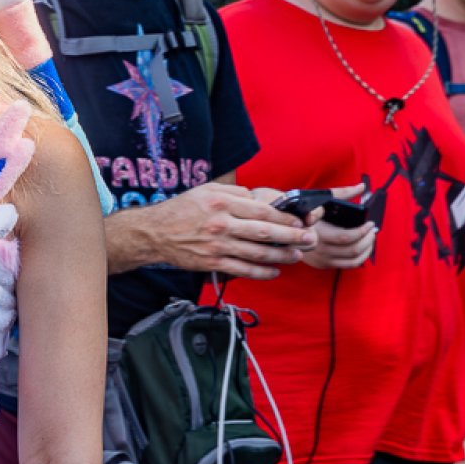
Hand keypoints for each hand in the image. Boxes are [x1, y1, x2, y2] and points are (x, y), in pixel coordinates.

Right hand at [138, 183, 315, 279]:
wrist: (155, 232)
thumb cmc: (182, 209)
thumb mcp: (207, 190)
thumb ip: (235, 193)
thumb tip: (260, 199)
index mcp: (222, 202)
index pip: (262, 209)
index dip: (285, 216)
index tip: (300, 220)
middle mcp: (222, 224)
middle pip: (265, 232)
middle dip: (292, 236)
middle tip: (309, 238)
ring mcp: (218, 246)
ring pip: (257, 253)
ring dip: (281, 256)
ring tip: (296, 255)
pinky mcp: (213, 263)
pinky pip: (243, 270)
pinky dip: (262, 273)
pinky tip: (274, 271)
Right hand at [300, 187, 376, 269]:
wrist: (284, 231)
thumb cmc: (303, 213)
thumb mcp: (320, 201)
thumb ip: (341, 193)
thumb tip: (361, 187)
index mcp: (319, 233)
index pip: (346, 237)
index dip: (362, 231)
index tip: (369, 223)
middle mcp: (320, 249)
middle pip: (353, 250)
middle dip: (368, 239)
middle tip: (372, 229)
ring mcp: (322, 259)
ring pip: (354, 260)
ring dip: (367, 249)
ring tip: (370, 238)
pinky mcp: (323, 265)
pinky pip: (348, 265)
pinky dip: (360, 257)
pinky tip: (363, 248)